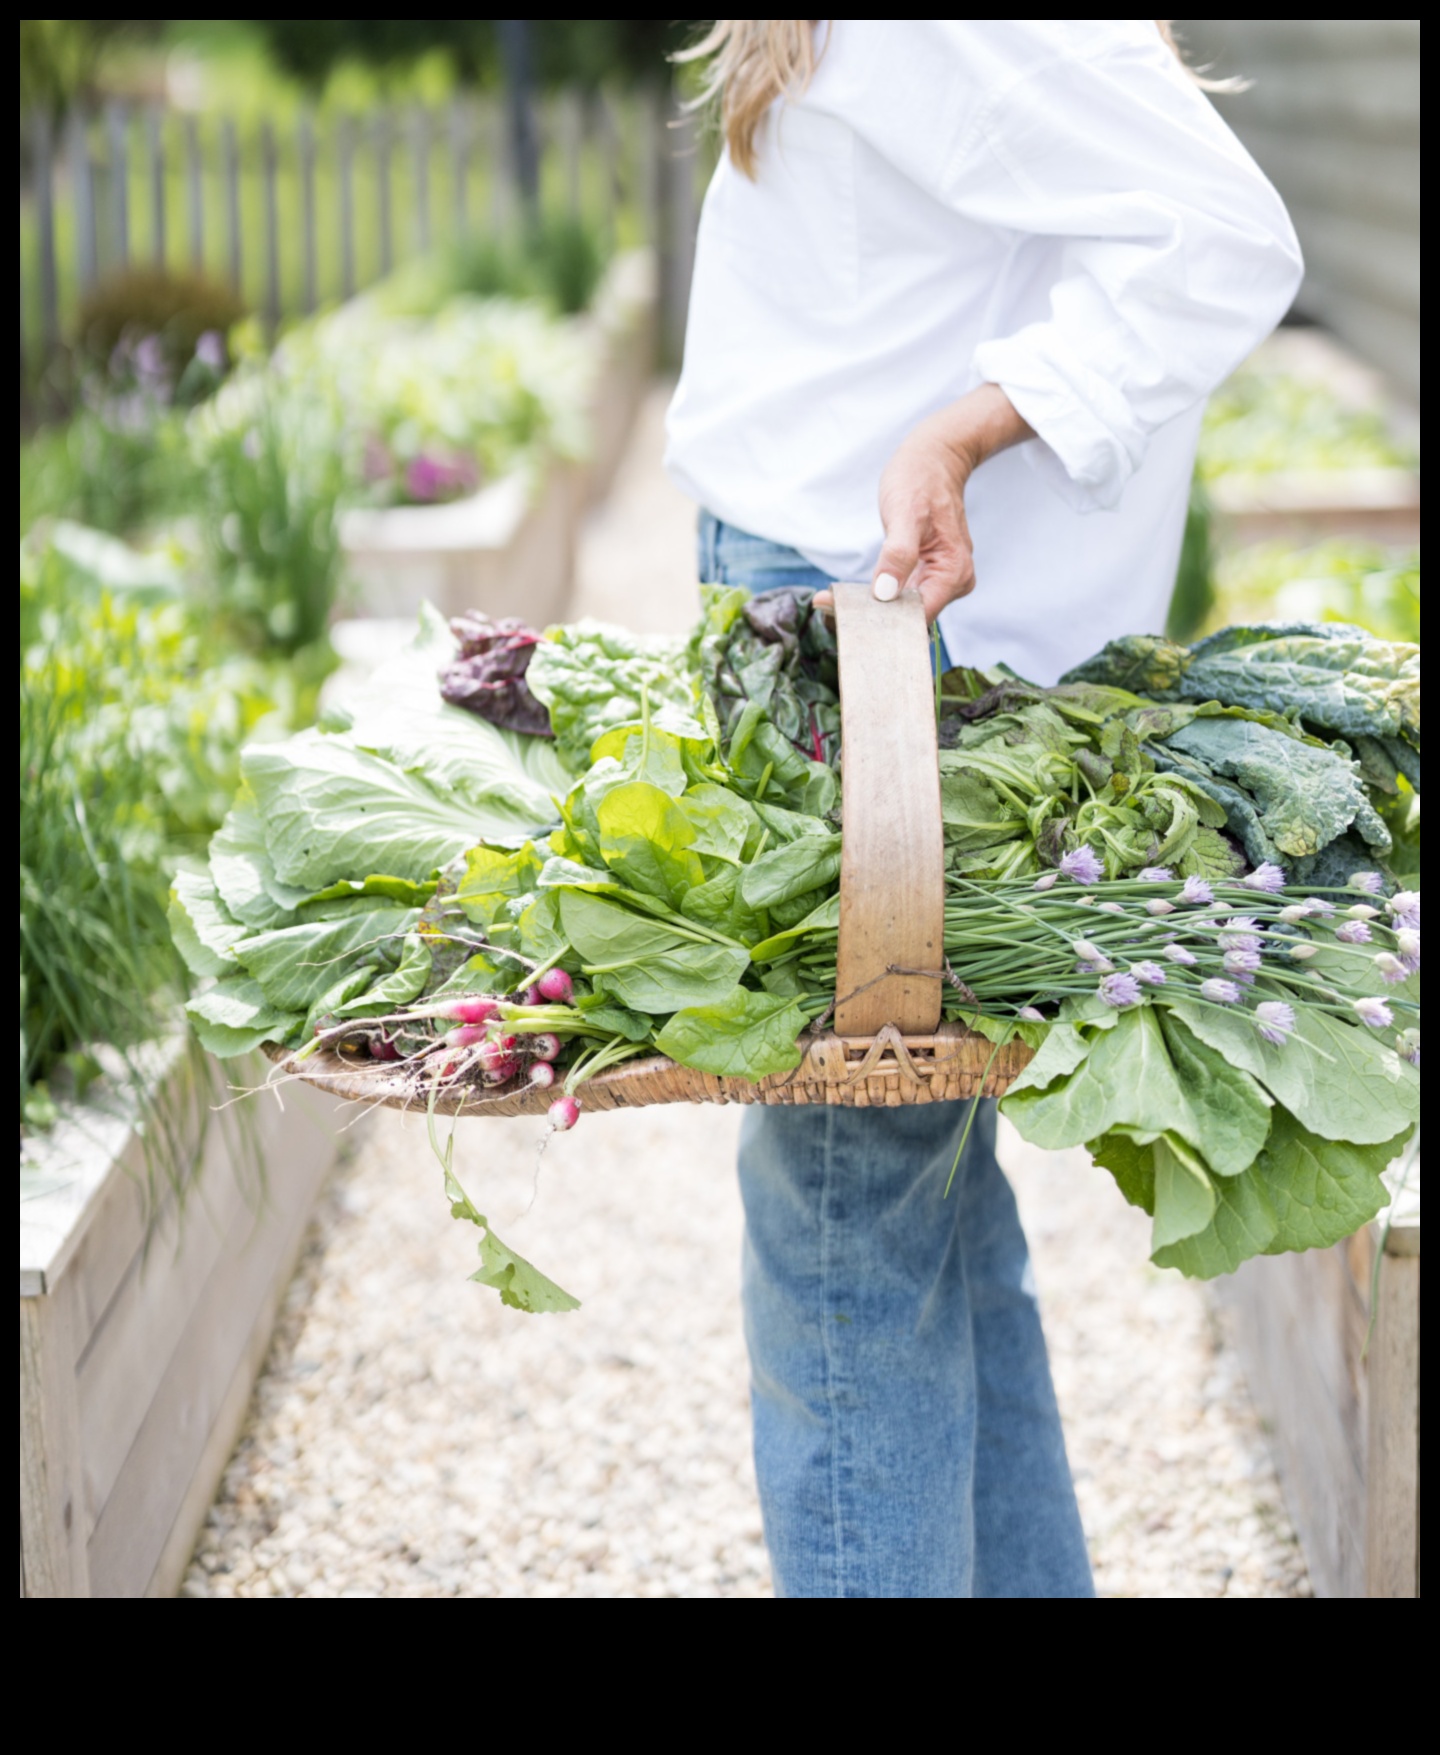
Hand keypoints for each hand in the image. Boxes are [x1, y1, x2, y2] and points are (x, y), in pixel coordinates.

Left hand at [815, 384, 1033, 623]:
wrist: (935, 459)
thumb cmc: (921, 480)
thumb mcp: (904, 514)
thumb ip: (898, 555)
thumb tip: (885, 593)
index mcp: (953, 574)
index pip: (916, 616)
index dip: (881, 623)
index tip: (842, 618)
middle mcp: (953, 583)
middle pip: (908, 618)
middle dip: (870, 619)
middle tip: (827, 608)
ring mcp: (941, 580)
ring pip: (902, 610)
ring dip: (869, 610)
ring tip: (831, 603)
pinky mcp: (927, 575)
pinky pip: (901, 596)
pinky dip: (876, 598)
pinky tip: (849, 596)